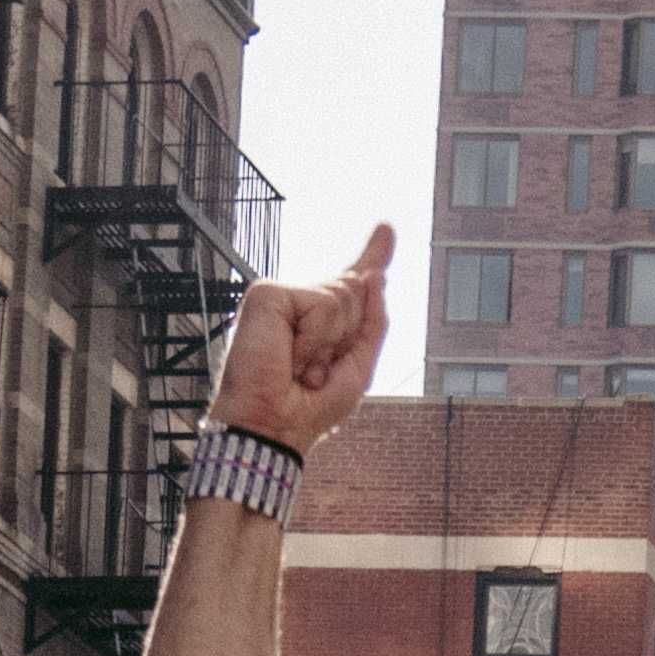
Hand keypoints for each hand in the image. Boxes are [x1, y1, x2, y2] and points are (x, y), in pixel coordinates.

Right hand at [210, 226, 390, 450]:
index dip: (372, 255)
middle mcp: (302, 304)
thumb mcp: (359, 365)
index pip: (353, 282)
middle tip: (315, 372)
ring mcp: (283, 297)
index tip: (387, 229)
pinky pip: (318, 305)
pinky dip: (312, 340)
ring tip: (301, 368)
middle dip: (348, 335)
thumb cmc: (310, 406)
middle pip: (355, 291)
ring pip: (339, 298)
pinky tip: (290, 357)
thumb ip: (373, 321)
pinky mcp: (267, 294)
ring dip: (328, 345)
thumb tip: (375, 275)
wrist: (272, 425)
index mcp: (324, 322)